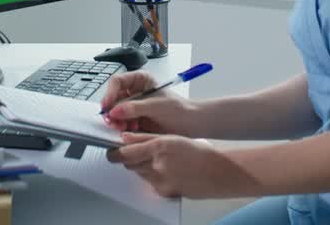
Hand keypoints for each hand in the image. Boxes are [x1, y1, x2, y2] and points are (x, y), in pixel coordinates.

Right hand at [100, 71, 197, 135]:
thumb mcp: (157, 106)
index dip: (109, 93)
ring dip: (116, 122)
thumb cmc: (178, 110)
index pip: (117, 82)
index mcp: (139, 80)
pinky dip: (121, 129)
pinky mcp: (132, 121)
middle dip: (112, 111)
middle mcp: (133, 92)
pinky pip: (120, 124)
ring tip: (123, 128)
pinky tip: (130, 131)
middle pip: (113, 98)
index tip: (107, 106)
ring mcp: (132, 107)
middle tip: (114, 122)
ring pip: (114, 112)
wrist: (189, 125)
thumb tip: (115, 111)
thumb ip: (136, 108)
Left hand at [106, 132, 255, 198]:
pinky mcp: (163, 192)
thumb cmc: (200, 153)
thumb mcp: (172, 137)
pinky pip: (150, 183)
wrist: (218, 172)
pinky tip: (168, 171)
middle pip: (130, 164)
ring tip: (160, 161)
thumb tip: (126, 138)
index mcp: (159, 147)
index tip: (111, 151)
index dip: (115, 152)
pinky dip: (153, 177)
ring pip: (139, 173)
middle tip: (137, 153)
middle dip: (130, 158)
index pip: (126, 152)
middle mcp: (158, 165)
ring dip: (142, 167)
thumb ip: (146, 137)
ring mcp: (160, 180)